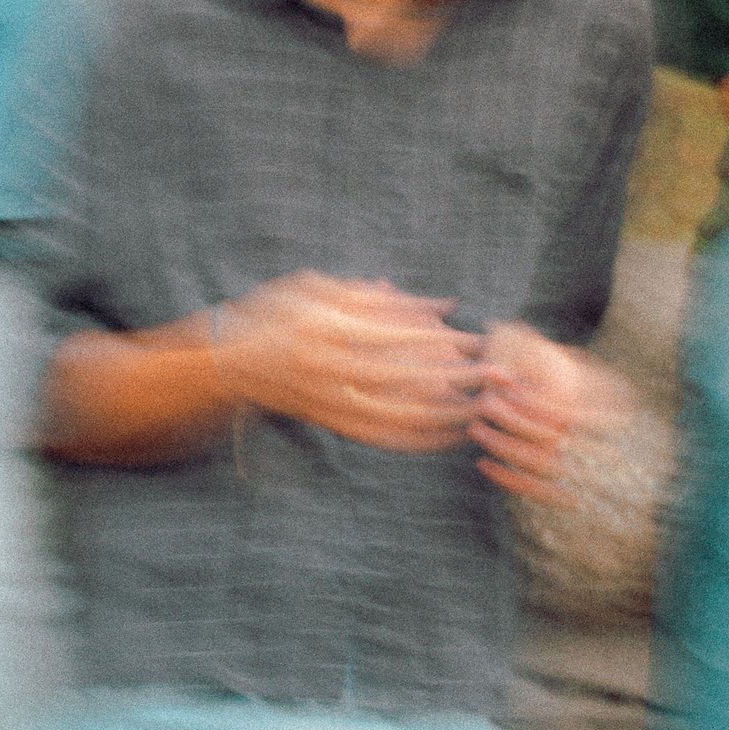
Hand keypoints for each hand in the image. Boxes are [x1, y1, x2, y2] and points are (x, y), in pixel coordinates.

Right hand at [222, 276, 480, 452]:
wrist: (229, 364)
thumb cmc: (276, 315)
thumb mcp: (319, 288)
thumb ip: (378, 297)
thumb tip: (439, 304)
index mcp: (327, 329)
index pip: (396, 336)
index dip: (440, 338)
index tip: (478, 338)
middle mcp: (329, 369)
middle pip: (407, 378)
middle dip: (456, 378)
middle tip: (499, 375)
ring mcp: (330, 402)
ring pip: (398, 416)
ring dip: (445, 415)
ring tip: (483, 408)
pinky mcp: (332, 424)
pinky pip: (382, 439)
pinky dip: (417, 441)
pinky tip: (449, 437)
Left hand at [470, 322, 618, 501]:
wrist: (586, 410)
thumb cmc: (555, 375)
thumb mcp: (546, 355)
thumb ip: (525, 344)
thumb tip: (493, 328)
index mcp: (574, 399)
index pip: (554, 405)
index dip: (523, 397)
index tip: (495, 385)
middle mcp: (571, 430)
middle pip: (542, 432)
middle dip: (507, 418)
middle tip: (479, 405)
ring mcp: (562, 455)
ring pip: (534, 461)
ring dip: (501, 445)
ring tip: (474, 429)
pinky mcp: (550, 478)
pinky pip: (530, 487)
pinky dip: (505, 478)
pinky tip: (482, 463)